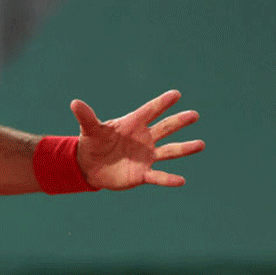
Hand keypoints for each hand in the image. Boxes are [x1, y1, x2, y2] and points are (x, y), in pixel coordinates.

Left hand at [72, 89, 203, 189]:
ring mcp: (146, 156)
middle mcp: (144, 138)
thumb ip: (86, 117)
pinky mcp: (143, 173)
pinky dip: (169, 179)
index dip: (162, 103)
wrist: (89, 166)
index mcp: (133, 124)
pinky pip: (159, 176)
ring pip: (169, 151)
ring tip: (200, 144)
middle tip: (194, 115)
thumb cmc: (93, 143)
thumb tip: (74, 103)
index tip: (176, 94)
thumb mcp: (90, 130)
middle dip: (179, 121)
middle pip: (165, 128)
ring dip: (185, 148)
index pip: (149, 111)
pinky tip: (181, 180)